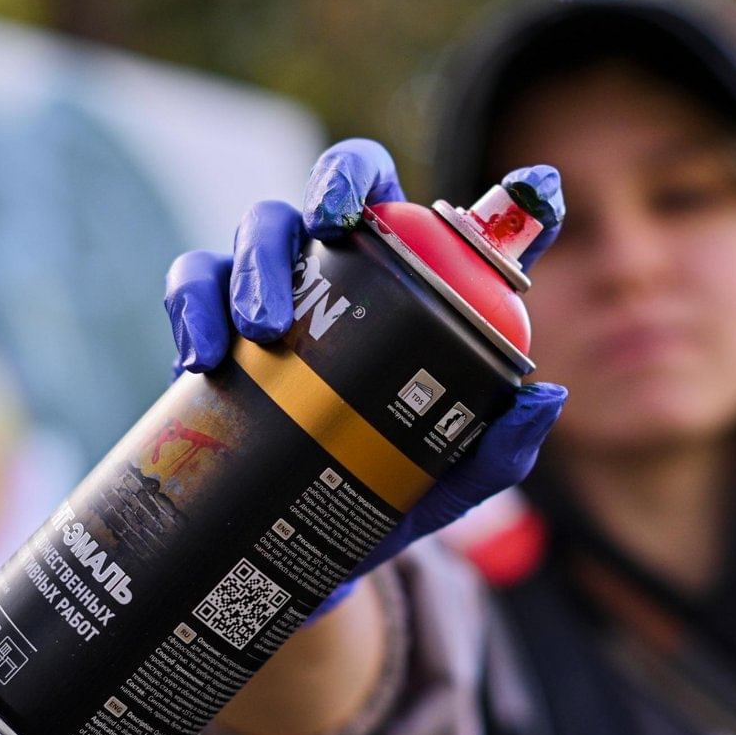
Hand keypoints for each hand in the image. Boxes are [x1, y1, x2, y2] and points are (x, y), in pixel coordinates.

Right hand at [162, 138, 565, 608]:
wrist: (308, 552)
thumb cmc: (393, 492)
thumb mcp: (454, 481)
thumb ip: (501, 446)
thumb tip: (543, 397)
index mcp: (417, 283)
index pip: (448, 217)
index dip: (489, 195)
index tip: (498, 195)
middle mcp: (349, 266)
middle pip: (341, 182)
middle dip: (331, 186)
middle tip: (331, 230)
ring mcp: (279, 285)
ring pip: (262, 225)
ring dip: (257, 261)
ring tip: (263, 329)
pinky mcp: (217, 321)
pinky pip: (193, 281)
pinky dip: (192, 305)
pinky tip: (201, 356)